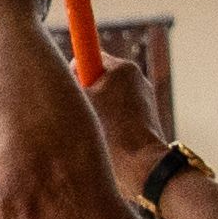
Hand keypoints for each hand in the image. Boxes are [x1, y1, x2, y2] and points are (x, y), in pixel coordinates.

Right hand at [80, 41, 174, 191]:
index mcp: (123, 68)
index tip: (70, 84)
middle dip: (87, 91)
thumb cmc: (110, 131)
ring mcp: (144, 97)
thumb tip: (74, 70)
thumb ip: (76, 80)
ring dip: (98, 108)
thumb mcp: (84, 101)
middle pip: (101, 77)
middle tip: (78, 111)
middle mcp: (137, 77)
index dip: (77, 70)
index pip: (92, 56)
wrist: (141, 163)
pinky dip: (112, 120)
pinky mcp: (146, 116)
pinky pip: (121, 111)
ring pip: (110, 96)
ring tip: (93, 128)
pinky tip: (106, 136)